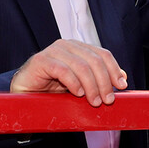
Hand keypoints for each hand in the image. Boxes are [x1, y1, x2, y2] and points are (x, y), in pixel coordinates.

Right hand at [10, 39, 127, 106]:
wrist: (25, 94)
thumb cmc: (53, 89)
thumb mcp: (81, 85)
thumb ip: (99, 79)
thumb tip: (123, 78)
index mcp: (80, 48)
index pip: (103, 55)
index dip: (114, 70)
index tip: (122, 86)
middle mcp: (68, 46)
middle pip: (95, 60)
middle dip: (104, 82)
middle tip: (107, 100)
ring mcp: (54, 51)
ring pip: (81, 66)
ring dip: (91, 86)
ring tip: (94, 101)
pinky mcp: (41, 61)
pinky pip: (63, 70)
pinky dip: (74, 83)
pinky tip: (77, 93)